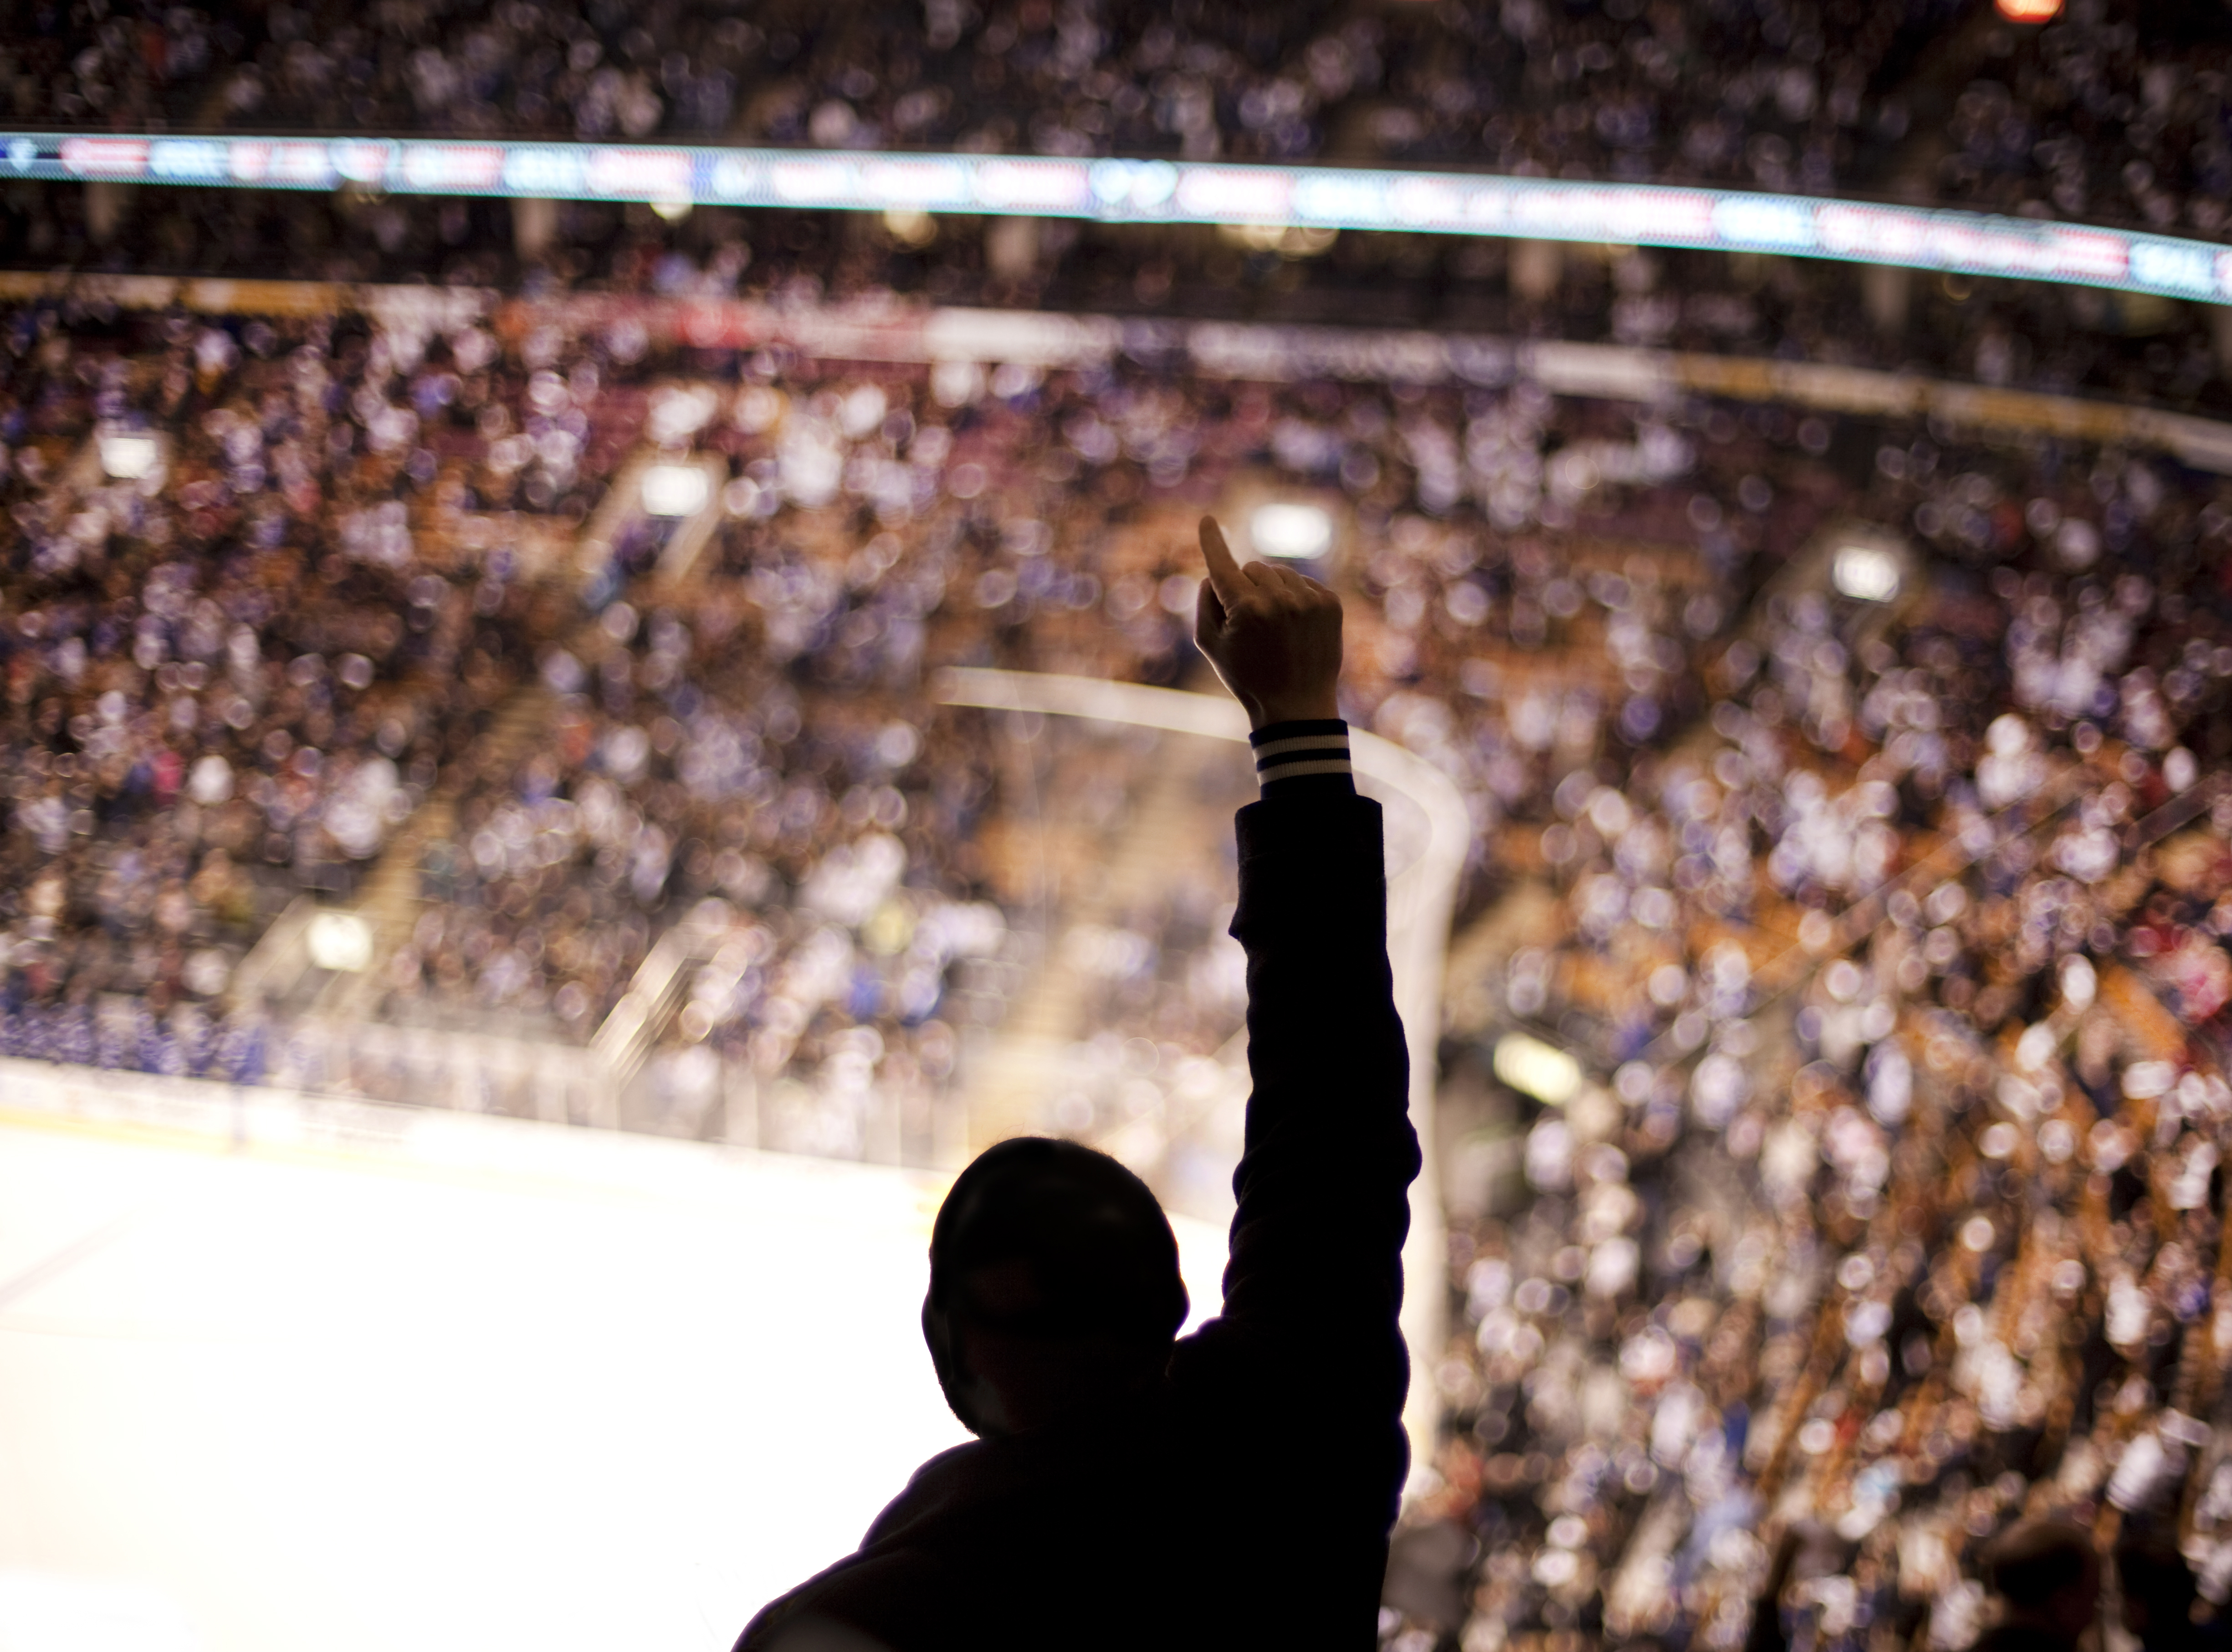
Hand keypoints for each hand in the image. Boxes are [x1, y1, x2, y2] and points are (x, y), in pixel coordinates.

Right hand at [1194, 516, 1342, 730]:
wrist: (1297, 705)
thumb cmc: (1247, 677)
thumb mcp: (1211, 645)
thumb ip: (1205, 604)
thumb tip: (1215, 574)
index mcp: (1246, 609)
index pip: (1224, 565)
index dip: (1212, 542)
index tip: (1207, 520)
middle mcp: (1279, 598)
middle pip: (1252, 568)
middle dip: (1246, 587)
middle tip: (1248, 621)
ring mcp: (1308, 599)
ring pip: (1279, 573)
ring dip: (1271, 590)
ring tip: (1274, 626)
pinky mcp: (1330, 603)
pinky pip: (1303, 583)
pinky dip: (1294, 597)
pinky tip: (1294, 624)